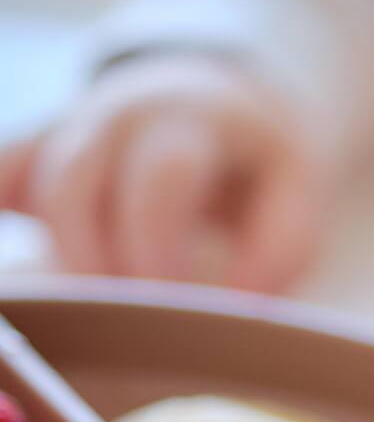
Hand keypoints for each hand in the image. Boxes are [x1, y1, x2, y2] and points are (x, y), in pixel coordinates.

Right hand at [0, 54, 331, 291]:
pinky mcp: (42, 149)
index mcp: (192, 121)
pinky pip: (6, 171)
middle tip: (121, 323)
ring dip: (54, 254)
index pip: (159, 177)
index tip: (166, 304)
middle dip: (91, 259)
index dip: (156, 245)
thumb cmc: (262, 164)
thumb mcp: (296, 194)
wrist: (227, 99)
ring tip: (86, 314)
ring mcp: (72, 126)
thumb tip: (237, 307)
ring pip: (32, 179)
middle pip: (75, 179)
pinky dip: (4, 208)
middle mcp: (120, 114)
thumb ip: (276, 248)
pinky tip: (15, 276)